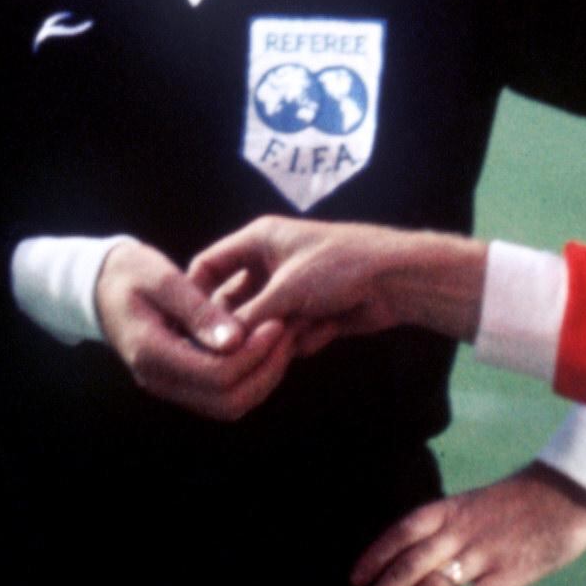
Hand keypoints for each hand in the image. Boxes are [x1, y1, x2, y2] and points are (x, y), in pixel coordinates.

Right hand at [94, 239, 297, 421]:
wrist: (101, 287)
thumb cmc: (131, 274)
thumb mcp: (163, 279)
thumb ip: (198, 311)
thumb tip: (235, 341)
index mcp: (152, 353)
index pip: (216, 374)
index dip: (253, 354)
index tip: (277, 322)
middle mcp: (160, 381)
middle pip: (227, 401)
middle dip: (265, 371)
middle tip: (287, 333)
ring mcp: (169, 387)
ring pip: (229, 405)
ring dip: (262, 378)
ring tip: (282, 339)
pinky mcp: (181, 383)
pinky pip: (222, 396)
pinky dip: (250, 377)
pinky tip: (263, 346)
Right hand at [191, 219, 482, 346]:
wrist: (397, 279)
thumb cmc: (338, 266)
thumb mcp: (284, 289)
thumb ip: (246, 317)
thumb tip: (217, 344)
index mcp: (258, 241)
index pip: (210, 265)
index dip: (196, 293)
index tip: (189, 327)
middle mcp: (269, 263)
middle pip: (235, 302)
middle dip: (246, 324)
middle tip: (246, 343)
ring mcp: (291, 290)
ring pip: (263, 325)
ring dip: (280, 333)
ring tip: (302, 326)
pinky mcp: (311, 313)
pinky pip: (290, 336)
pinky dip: (306, 337)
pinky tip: (328, 325)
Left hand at [346, 462, 585, 585]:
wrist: (568, 495)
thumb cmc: (518, 502)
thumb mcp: (474, 504)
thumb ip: (446, 527)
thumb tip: (413, 558)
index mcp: (449, 509)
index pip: (400, 532)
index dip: (374, 556)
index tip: (353, 581)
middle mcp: (459, 530)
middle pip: (406, 567)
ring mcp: (482, 553)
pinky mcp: (506, 575)